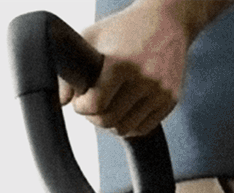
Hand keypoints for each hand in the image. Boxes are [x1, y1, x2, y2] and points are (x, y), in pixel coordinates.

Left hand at [57, 0, 233, 138]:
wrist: (166, 22)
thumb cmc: (125, 28)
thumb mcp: (92, 38)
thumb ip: (72, 70)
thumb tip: (62, 100)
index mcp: (120, 64)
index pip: (95, 105)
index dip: (82, 108)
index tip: (80, 101)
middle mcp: (143, 80)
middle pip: (110, 120)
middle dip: (94, 117)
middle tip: (92, 106)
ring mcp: (160, 92)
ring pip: (128, 128)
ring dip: (113, 123)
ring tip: (108, 108)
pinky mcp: (171, 99)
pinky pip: (146, 127)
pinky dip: (131, 125)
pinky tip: (124, 111)